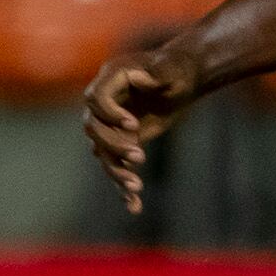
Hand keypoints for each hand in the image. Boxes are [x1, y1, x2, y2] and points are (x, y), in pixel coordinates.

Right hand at [83, 47, 201, 213]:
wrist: (181, 81)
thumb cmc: (176, 69)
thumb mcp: (170, 69)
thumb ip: (156, 72)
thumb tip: (139, 78)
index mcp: (109, 81)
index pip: (95, 100)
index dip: (110, 114)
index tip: (134, 125)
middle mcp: (102, 105)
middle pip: (95, 130)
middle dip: (115, 146)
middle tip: (140, 156)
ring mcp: (109, 126)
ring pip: (103, 154)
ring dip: (117, 172)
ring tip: (136, 188)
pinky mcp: (121, 143)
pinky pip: (117, 166)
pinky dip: (124, 187)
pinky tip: (134, 206)